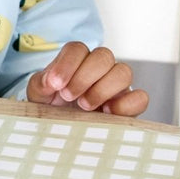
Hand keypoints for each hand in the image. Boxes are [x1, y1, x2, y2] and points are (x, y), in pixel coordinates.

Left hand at [26, 42, 148, 117]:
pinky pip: (140, 98)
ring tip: (84, 106)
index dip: (67, 63)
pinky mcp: (129, 105)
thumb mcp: (39, 96)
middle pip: (104, 55)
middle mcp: (100, 68)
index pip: (78, 49)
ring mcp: (117, 85)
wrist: (63, 130)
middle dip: (84, 76)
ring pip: (124, 72)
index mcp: (77, 61)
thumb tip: (50, 81)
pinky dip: (126, 104)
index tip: (55, 83)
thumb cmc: (51, 108)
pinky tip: (106, 113)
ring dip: (103, 89)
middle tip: (68, 96)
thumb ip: (40, 84)